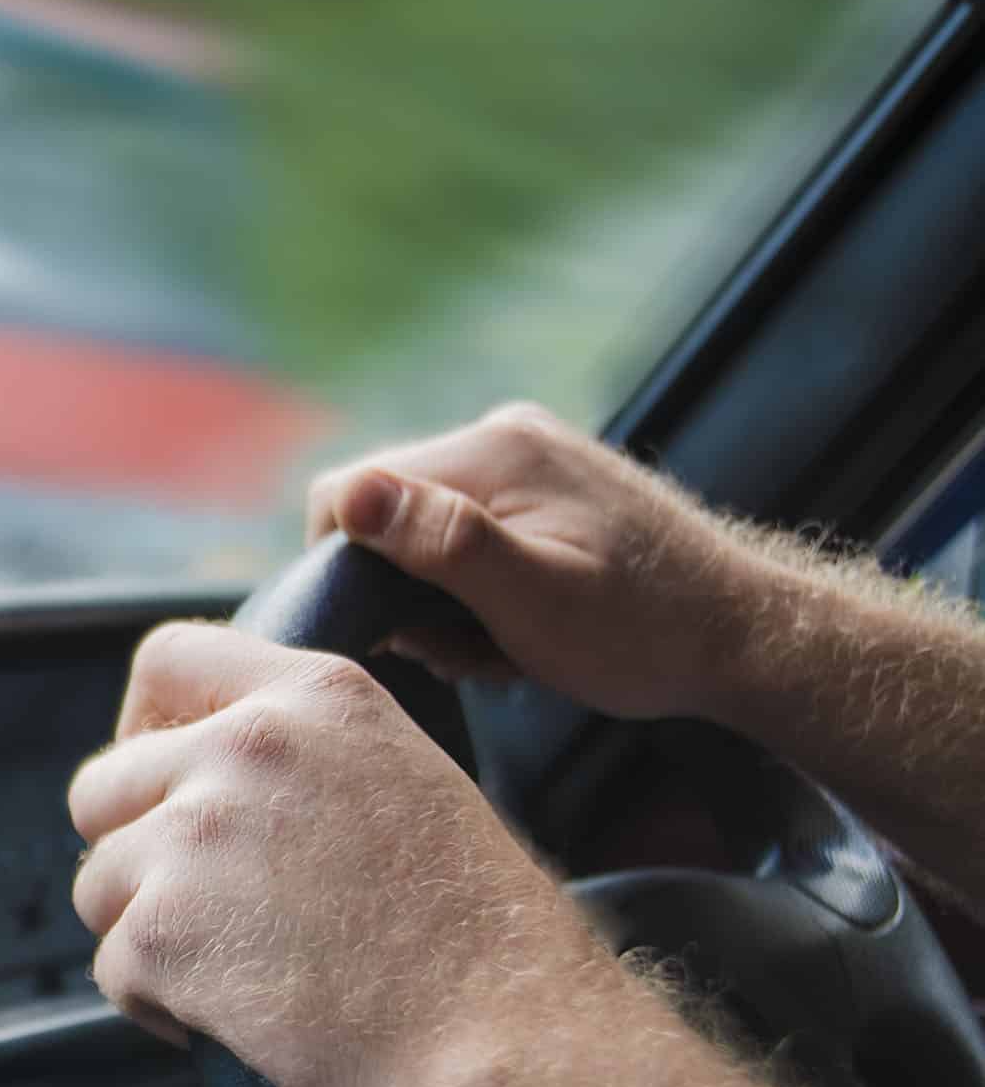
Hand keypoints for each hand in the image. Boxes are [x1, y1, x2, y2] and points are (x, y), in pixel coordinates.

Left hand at [68, 624, 602, 1086]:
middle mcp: (243, 747)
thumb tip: (205, 777)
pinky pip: (111, 968)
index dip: (143, 728)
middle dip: (136, 855)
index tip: (162, 787)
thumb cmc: (481, 941)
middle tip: (207, 914)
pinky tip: (241, 1022)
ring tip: (242, 976)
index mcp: (315, 696)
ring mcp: (193, 836)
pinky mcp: (161, 930)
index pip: (167, 660)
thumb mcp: (407, 784)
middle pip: (103, 786)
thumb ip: (305, 756)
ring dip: (146, 936)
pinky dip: (157, 1006)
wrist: (507, 1049)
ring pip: (97, 885)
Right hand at [305, 402, 765, 719]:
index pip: (347, 489)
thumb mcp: (531, 601)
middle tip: (461, 652)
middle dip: (399, 588)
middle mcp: (503, 433)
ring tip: (500, 645)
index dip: (342, 567)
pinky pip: (469, 529)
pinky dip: (476, 583)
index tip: (392, 632)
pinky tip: (519, 624)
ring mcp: (530, 454)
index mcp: (492, 452)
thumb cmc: (642, 633)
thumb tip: (350, 494)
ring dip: (440, 595)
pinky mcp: (547, 482)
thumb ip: (440, 541)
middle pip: (387, 509)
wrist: (745, 636)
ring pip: (425, 525)